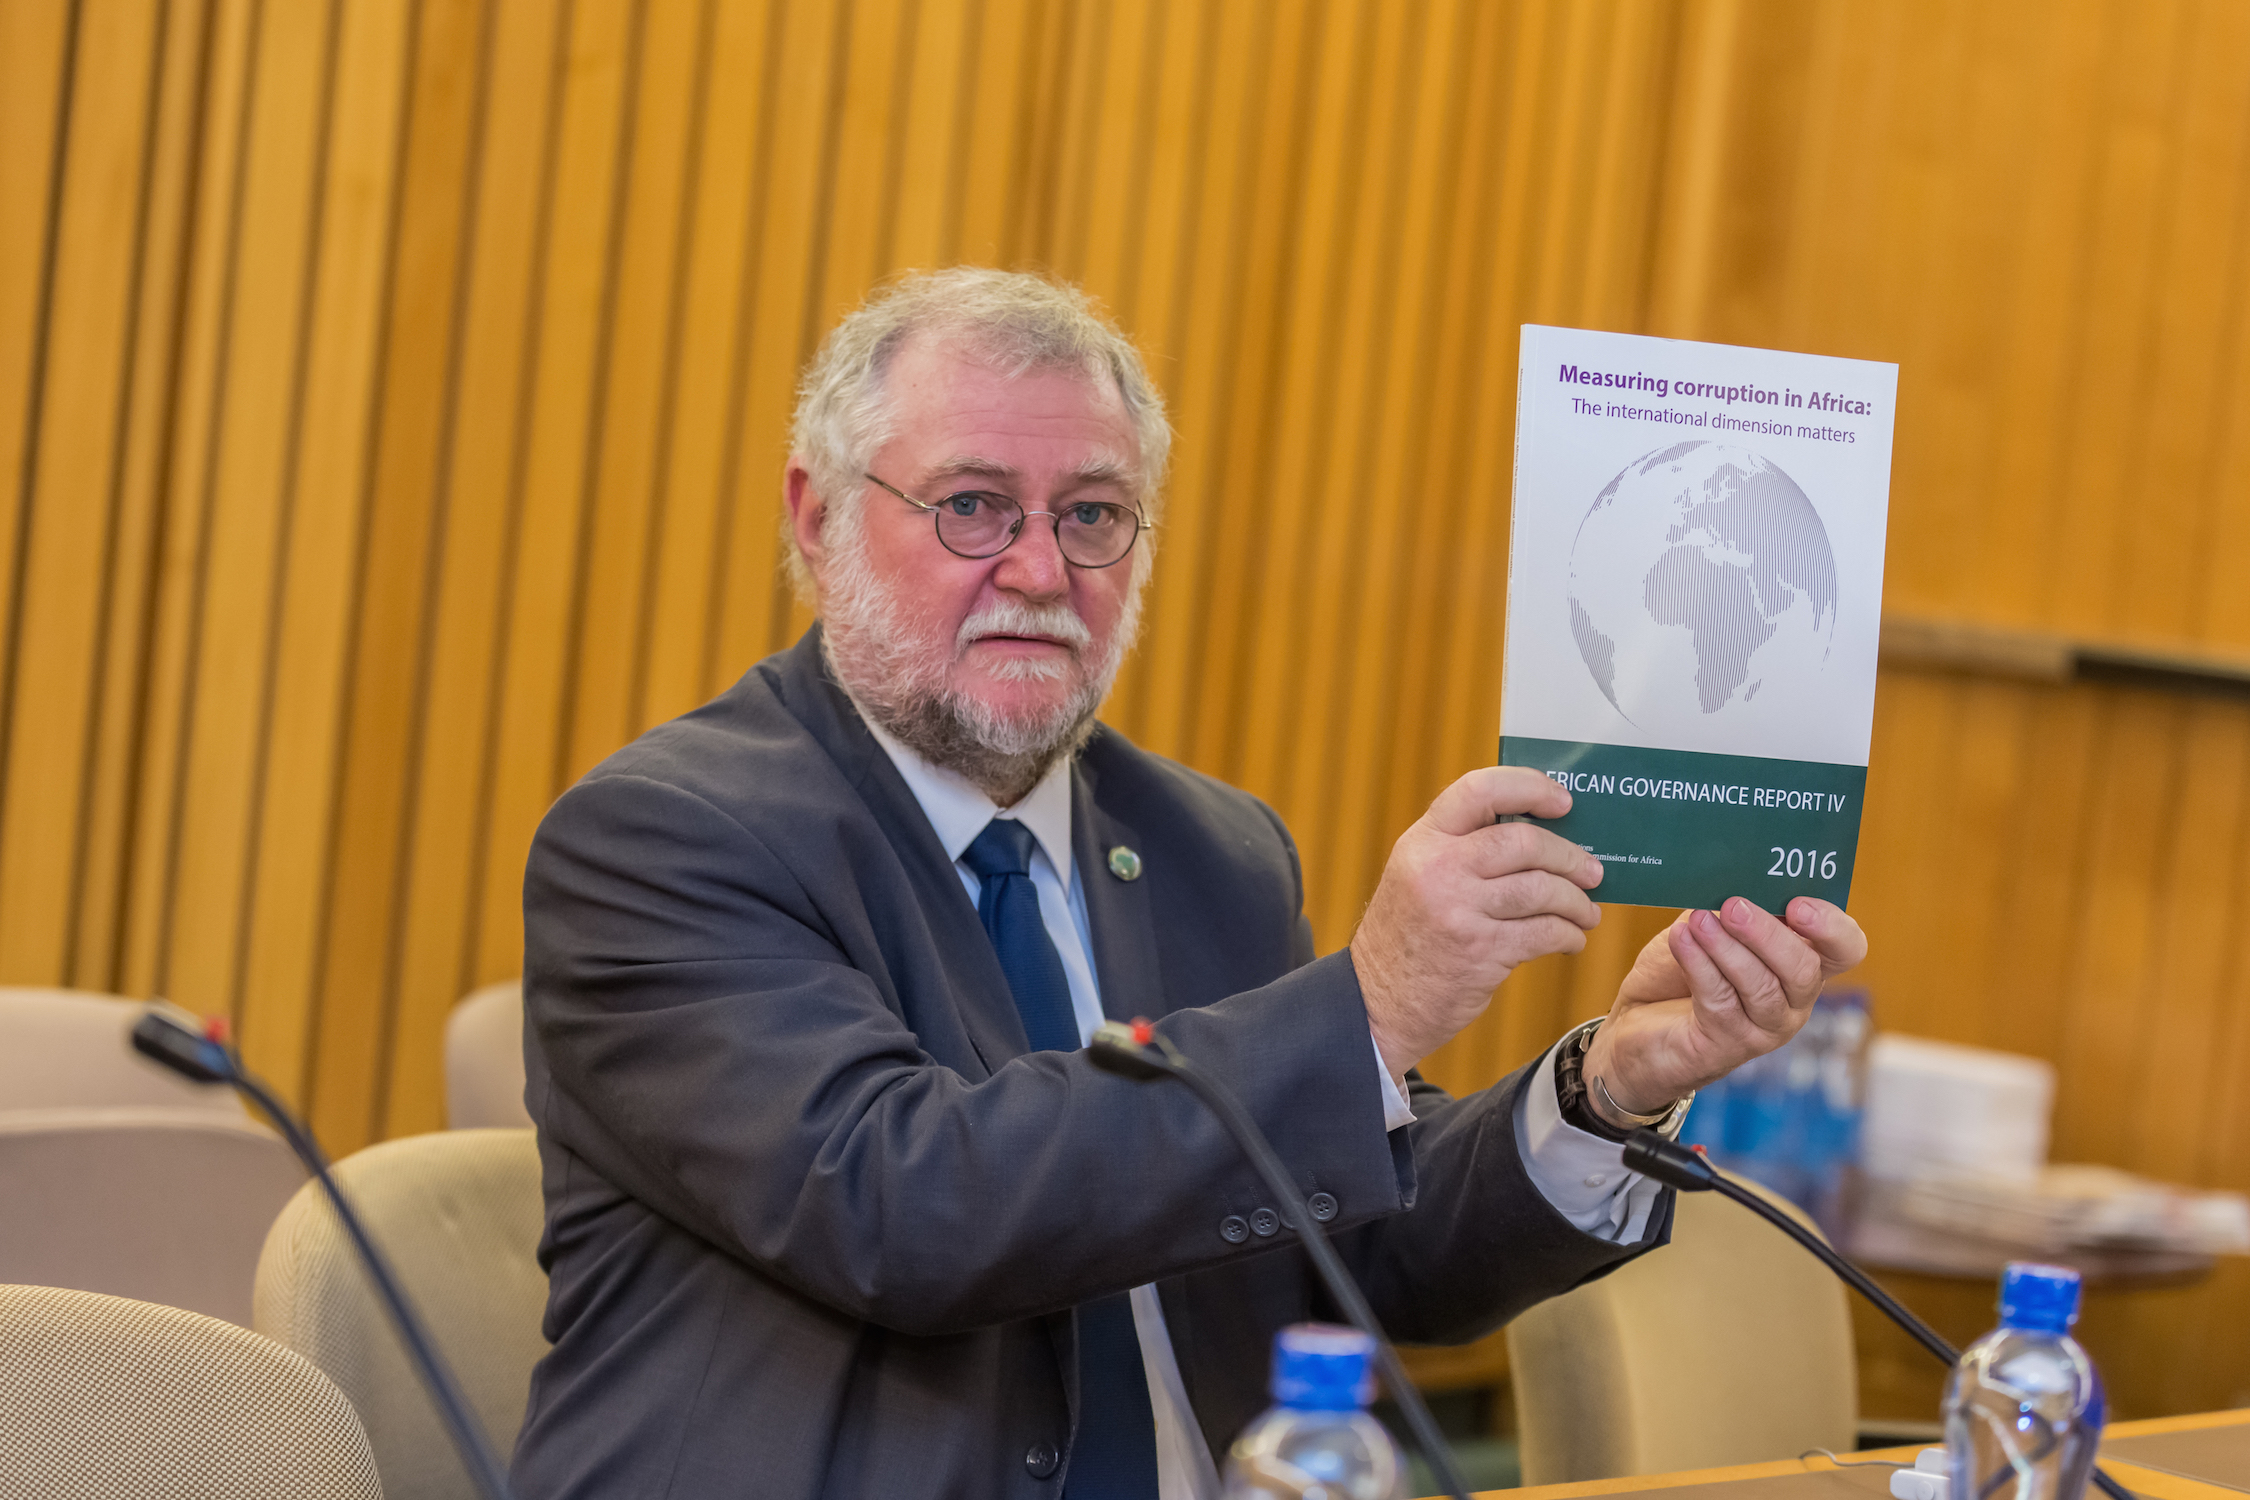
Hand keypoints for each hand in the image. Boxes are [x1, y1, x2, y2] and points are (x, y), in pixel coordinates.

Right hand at [1351, 767, 1604, 1083]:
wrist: (1379, 1000)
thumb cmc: (1408, 935)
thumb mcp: (1416, 874)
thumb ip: (1463, 847)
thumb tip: (1544, 834)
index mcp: (1423, 840)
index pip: (1481, 790)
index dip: (1530, 788)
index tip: (1563, 801)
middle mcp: (1438, 868)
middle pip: (1524, 842)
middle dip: (1569, 857)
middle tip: (1592, 871)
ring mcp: (1458, 910)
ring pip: (1541, 889)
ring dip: (1576, 901)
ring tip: (1587, 911)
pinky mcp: (1480, 952)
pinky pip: (1543, 933)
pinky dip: (1568, 935)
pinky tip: (1571, 939)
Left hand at [1581, 896, 1867, 1124]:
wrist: (1637, 1024)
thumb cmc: (1681, 969)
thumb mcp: (1709, 927)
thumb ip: (1730, 907)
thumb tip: (1735, 878)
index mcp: (1803, 961)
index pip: (1845, 948)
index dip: (1831, 926)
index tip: (1796, 903)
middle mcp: (1794, 999)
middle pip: (1805, 970)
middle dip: (1768, 934)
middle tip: (1733, 907)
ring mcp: (1765, 1028)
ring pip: (1762, 988)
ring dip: (1727, 949)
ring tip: (1698, 921)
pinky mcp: (1728, 1044)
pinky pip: (1721, 1002)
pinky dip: (1700, 966)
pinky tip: (1681, 940)